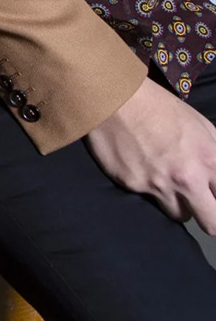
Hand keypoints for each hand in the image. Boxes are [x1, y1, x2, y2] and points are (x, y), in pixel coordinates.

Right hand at [85, 77, 215, 233]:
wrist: (115, 95)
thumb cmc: (160, 106)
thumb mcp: (202, 125)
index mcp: (209, 161)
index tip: (213, 198)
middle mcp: (187, 179)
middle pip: (211, 224)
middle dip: (208, 217)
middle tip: (199, 204)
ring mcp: (159, 184)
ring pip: (179, 214)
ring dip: (177, 202)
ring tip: (166, 180)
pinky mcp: (133, 185)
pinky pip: (149, 198)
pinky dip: (149, 187)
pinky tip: (141, 167)